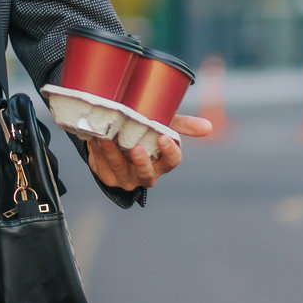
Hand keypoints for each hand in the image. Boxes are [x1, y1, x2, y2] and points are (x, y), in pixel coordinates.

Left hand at [84, 114, 211, 190]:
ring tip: (106, 137)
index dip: (169, 152)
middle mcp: (146, 174)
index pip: (172, 162)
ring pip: (119, 168)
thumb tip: (208, 126)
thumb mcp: (164, 124)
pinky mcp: (107, 177)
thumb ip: (183, 125)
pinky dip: (97, 152)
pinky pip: (101, 167)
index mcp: (162, 162)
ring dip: (112, 153)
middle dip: (140, 162)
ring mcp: (126, 178)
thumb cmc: (145, 131)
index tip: (164, 138)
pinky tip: (94, 138)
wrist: (117, 137)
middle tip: (135, 147)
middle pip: (146, 173)